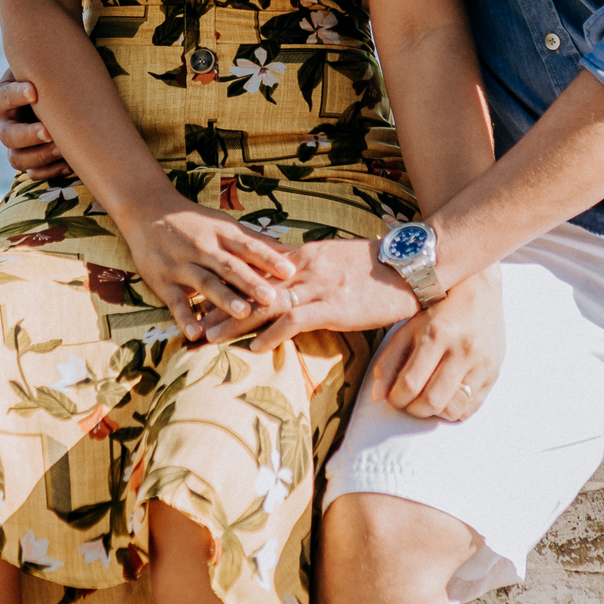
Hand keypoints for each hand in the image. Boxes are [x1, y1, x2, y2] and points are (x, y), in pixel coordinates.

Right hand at [0, 68, 70, 181]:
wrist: (62, 91)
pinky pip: (34, 174)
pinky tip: (69, 162)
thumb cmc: (53, 73)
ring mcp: (15, 144)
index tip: (35, 90)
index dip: (16, 95)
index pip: (2, 98)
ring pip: (18, 159)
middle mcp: (3, 123)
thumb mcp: (44, 64)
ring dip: (41, 156)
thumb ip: (43, 58)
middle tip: (50, 130)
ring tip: (64, 148)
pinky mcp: (30, 160)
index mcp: (2, 97)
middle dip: (29, 134)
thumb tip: (54, 32)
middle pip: (8, 135)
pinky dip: (50, 170)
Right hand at [120, 204, 298, 340]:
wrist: (147, 212)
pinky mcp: (163, 282)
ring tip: (243, 313)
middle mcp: (203, 248)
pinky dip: (184, 317)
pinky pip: (175, 302)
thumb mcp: (224, 224)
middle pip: (229, 266)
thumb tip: (294, 251)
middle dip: (250, 283)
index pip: (248, 247)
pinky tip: (196, 333)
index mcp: (221, 233)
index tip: (290, 271)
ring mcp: (182, 265)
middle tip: (271, 298)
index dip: (269, 259)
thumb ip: (256, 240)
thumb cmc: (195, 222)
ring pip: (205, 283)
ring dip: (224, 299)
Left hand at [203, 238, 419, 348]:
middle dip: (220, 304)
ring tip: (208, 337)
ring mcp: (318, 286)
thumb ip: (312, 272)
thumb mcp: (337, 263)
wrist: (411, 264)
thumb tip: (292, 284)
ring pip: (265, 302)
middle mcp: (305, 268)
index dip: (228, 286)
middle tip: (192, 321)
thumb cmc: (378, 268)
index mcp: (305, 256)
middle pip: (252, 286)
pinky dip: (272, 333)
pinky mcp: (333, 306)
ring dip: (233, 321)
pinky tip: (254, 347)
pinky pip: (295, 319)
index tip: (203, 298)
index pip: (257, 271)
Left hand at [371, 266, 503, 420]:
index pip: (410, 384)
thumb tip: (377, 397)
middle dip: (413, 409)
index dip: (396, 398)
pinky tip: (446, 395)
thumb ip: (389, 360)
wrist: (479, 289)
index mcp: (437, 333)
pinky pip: (471, 407)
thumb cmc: (438, 308)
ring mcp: (482, 362)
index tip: (393, 396)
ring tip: (427, 398)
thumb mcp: (408, 327)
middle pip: (431, 401)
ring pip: (452, 409)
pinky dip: (454, 410)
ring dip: (434, 412)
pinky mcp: (494, 372)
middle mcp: (462, 349)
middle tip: (409, 401)